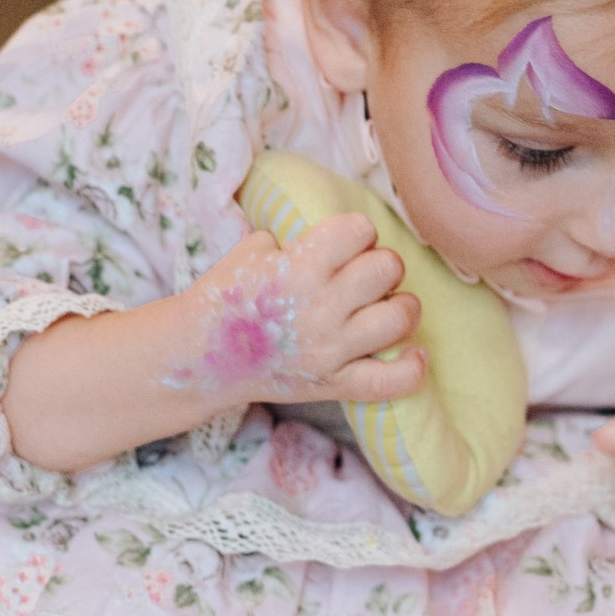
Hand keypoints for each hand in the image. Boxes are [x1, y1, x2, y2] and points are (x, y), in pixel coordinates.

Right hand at [175, 217, 422, 405]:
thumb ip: (302, 240)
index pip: (359, 230)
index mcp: (298, 267)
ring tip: (384, 307)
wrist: (201, 358)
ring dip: (400, 306)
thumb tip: (348, 240)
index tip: (347, 244)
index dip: (358, 232)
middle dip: (382, 265)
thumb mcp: (255, 250)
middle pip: (387, 268)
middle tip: (365, 277)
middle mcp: (320, 308)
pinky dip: (411, 368)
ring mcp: (330, 350)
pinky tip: (413, 352)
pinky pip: (390, 381)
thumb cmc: (229, 297)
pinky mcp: (335, 384)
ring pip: (399, 317)